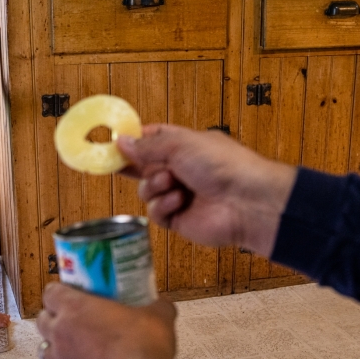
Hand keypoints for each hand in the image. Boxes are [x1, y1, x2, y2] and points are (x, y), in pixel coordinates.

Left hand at [36, 282, 176, 358]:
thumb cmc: (142, 349)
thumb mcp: (157, 317)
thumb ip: (156, 307)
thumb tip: (162, 305)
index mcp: (76, 308)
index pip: (51, 292)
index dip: (59, 291)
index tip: (70, 293)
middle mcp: (60, 333)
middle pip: (42, 319)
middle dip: (54, 317)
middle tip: (74, 319)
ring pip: (44, 348)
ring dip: (56, 345)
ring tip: (75, 346)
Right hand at [117, 124, 297, 256]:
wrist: (246, 202)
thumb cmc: (222, 165)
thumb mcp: (180, 145)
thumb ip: (148, 145)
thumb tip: (121, 141)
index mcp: (184, 145)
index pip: (151, 140)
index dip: (133, 142)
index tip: (113, 144)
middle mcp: (180, 169)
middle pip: (143, 167)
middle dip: (138, 166)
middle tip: (125, 164)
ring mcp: (178, 195)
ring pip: (146, 191)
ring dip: (155, 186)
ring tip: (173, 183)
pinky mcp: (178, 219)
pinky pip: (156, 213)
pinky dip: (164, 206)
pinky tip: (179, 202)